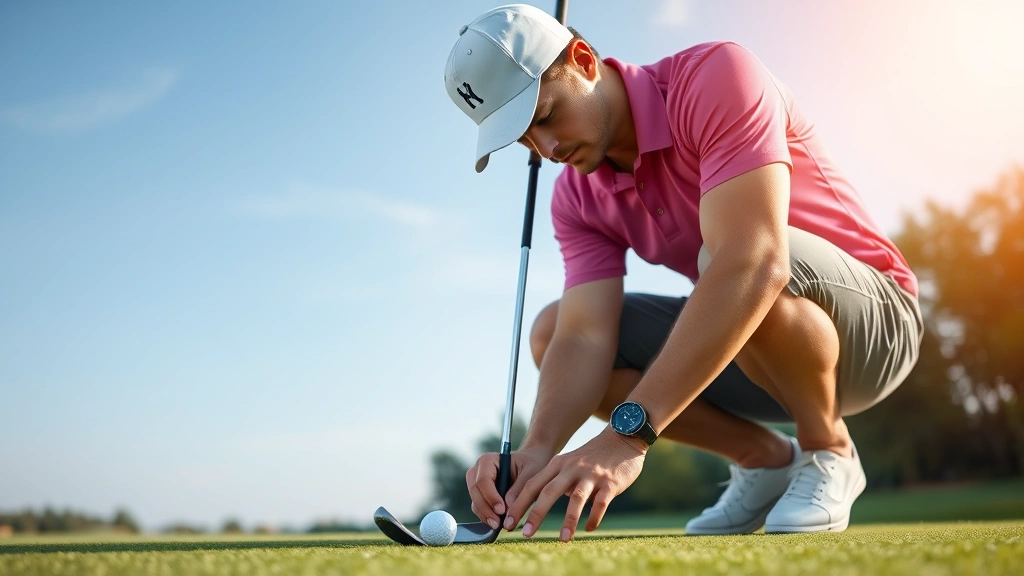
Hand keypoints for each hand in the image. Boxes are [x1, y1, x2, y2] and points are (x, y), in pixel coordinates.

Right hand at [466, 446, 550, 529]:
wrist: (533, 462)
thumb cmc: (532, 464)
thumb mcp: (531, 473)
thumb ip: (519, 490)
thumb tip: (507, 510)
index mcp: (488, 461)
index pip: (483, 481)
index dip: (491, 497)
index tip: (502, 511)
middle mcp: (478, 471)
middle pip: (475, 493)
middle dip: (486, 510)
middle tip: (498, 524)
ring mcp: (478, 484)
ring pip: (475, 503)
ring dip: (486, 516)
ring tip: (499, 526)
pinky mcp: (482, 496)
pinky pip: (480, 508)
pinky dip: (487, 517)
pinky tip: (498, 523)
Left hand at [504, 428, 645, 541]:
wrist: (622, 439)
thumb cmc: (592, 456)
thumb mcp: (569, 463)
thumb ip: (555, 481)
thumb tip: (537, 506)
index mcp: (558, 464)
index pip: (533, 485)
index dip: (519, 504)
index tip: (509, 522)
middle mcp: (572, 468)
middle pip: (548, 492)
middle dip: (535, 514)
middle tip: (525, 534)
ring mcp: (591, 475)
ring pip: (576, 498)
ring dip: (569, 520)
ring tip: (563, 538)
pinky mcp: (610, 483)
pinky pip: (601, 503)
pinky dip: (594, 516)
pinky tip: (589, 528)